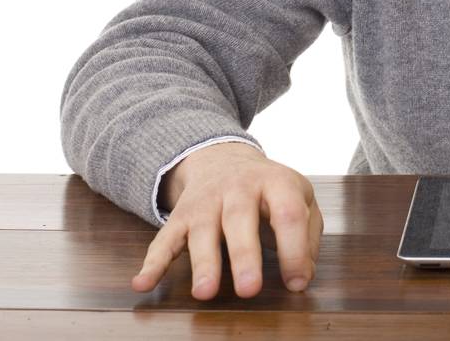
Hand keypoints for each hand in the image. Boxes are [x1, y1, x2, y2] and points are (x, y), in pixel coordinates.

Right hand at [131, 141, 323, 299]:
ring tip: (205, 292)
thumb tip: (302, 277)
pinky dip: (152, 263)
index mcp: (275, 182)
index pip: (288, 213)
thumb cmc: (269, 190)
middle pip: (240, 220)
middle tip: (249, 289)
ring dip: (203, 263)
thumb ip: (307, 235)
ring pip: (202, 230)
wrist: (224, 158)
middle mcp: (238, 187)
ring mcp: (206, 200)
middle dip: (244, 256)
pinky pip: (164, 239)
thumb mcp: (299, 198)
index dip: (294, 249)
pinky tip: (142, 283)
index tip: (296, 284)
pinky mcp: (180, 215)